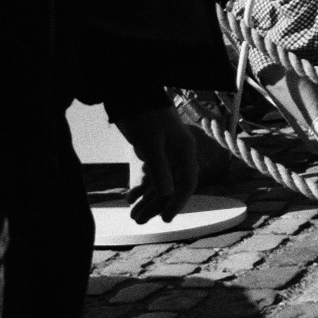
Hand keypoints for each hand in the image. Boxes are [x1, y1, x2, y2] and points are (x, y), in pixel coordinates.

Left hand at [115, 95, 198, 222]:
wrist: (133, 96)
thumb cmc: (145, 115)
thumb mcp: (151, 142)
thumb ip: (159, 167)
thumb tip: (167, 194)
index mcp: (184, 151)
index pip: (187, 182)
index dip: (178, 202)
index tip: (165, 218)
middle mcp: (178, 156)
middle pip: (171, 187)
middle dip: (155, 205)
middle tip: (139, 221)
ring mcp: (165, 156)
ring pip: (159, 184)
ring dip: (146, 200)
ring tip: (133, 216)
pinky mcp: (153, 154)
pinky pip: (150, 176)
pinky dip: (141, 188)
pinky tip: (130, 198)